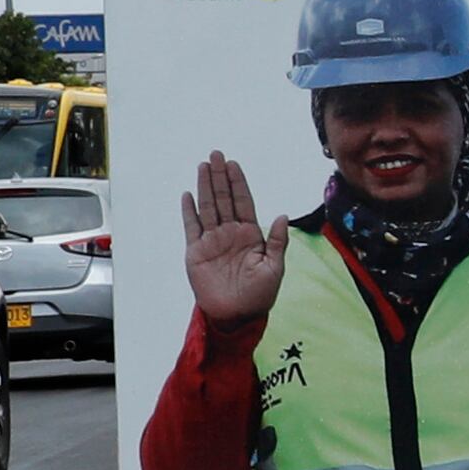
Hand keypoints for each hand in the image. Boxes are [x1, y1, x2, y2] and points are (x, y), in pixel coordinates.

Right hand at [180, 153, 284, 326]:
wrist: (237, 315)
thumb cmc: (260, 294)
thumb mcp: (275, 267)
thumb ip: (277, 241)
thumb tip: (281, 215)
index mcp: (250, 234)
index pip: (244, 202)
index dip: (238, 183)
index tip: (233, 164)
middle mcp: (230, 233)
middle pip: (224, 199)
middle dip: (220, 177)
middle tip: (216, 155)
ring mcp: (212, 240)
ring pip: (208, 207)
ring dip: (205, 186)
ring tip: (203, 166)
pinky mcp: (196, 251)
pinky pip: (192, 227)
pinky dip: (189, 211)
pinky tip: (188, 195)